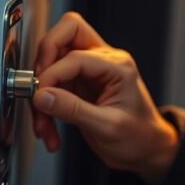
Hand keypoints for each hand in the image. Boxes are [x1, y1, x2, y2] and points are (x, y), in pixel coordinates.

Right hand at [31, 12, 178, 182]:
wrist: (147, 150)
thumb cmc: (140, 137)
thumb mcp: (107, 127)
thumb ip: (73, 109)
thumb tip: (42, 96)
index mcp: (117, 65)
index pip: (74, 56)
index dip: (51, 75)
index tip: (40, 97)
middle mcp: (104, 61)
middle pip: (65, 34)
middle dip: (44, 61)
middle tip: (37, 88)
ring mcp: (91, 71)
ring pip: (53, 60)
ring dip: (43, 92)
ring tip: (44, 124)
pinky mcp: (80, 84)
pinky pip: (53, 85)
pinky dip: (47, 107)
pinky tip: (50, 128)